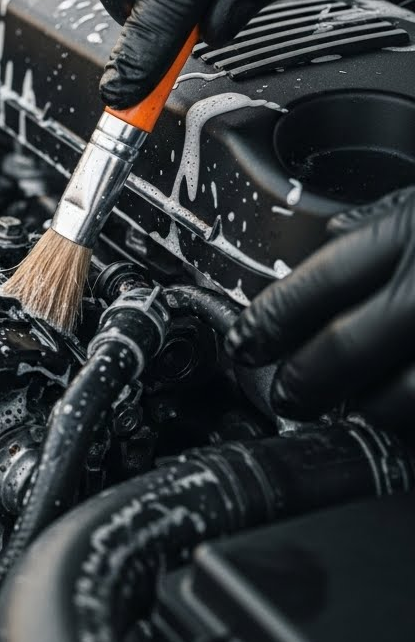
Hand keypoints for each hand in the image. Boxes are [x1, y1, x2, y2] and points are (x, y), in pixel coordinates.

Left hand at [225, 188, 414, 428]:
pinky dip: (407, 420)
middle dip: (302, 381)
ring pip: (395, 396)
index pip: (318, 280)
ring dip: (364, 410)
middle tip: (286, 397)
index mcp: (411, 231)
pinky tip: (399, 416)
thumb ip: (389, 222)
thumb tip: (337, 236)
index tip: (244, 342)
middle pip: (344, 346)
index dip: (270, 320)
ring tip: (349, 412)